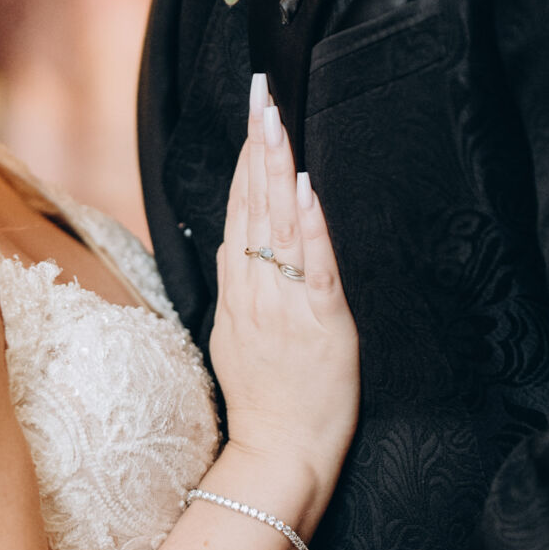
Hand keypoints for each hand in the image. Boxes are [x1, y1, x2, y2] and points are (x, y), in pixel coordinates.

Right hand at [208, 73, 358, 525]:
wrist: (279, 455)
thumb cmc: (264, 404)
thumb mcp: (232, 340)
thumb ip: (234, 291)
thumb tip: (230, 247)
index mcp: (238, 293)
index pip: (238, 212)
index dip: (243, 162)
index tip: (250, 118)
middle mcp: (255, 290)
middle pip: (252, 205)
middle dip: (257, 146)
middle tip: (261, 94)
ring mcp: (284, 305)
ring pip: (277, 225)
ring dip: (276, 169)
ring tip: (276, 121)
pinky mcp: (319, 323)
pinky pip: (312, 266)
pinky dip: (308, 225)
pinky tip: (305, 188)